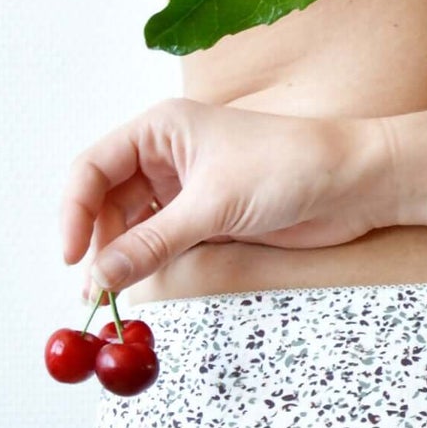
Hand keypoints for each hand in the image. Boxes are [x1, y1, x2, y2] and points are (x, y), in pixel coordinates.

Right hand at [59, 97, 394, 295]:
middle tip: (92, 291)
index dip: (74, 211)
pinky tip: (137, 288)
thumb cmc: (289, 167)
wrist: (355, 183)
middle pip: (107, 201)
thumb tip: (102, 276)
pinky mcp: (206, 217)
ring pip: (132, 225)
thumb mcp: (212, 206)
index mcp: (160, 129)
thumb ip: (153, 242)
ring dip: (119, 258)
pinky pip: (160, 241)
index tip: (71, 255)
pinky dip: (146, 264)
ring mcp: (185, 187)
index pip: (93, 167)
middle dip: (95, 242)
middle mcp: (166, 154)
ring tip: (108, 298)